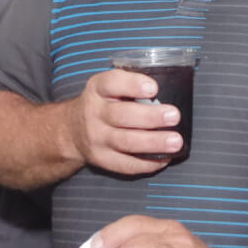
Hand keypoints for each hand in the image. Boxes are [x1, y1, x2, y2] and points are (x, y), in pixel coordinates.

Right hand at [66, 69, 183, 174]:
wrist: (72, 130)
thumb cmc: (102, 104)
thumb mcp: (108, 87)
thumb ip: (131, 87)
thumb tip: (169, 91)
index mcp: (98, 89)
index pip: (112, 83)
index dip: (133, 85)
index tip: (154, 88)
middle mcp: (94, 113)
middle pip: (122, 115)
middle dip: (150, 117)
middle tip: (174, 116)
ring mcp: (97, 138)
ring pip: (126, 142)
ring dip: (153, 142)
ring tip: (176, 142)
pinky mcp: (102, 159)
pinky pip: (126, 164)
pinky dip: (147, 163)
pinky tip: (165, 158)